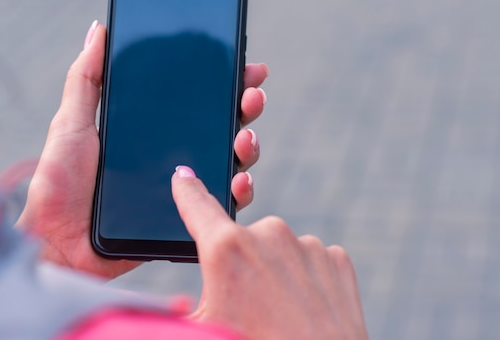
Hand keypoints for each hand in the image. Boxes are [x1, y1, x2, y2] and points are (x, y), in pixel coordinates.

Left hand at [16, 21, 268, 278]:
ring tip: (246, 137)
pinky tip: (240, 180)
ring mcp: (179, 184)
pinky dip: (239, 190)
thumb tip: (98, 29)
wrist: (57, 242)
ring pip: (228, 160)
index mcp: (149, 129)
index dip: (222, 82)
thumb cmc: (58, 183)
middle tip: (252, 94)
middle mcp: (170, 154)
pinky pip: (219, 202)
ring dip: (247, 145)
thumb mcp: (70, 123)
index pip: (194, 99)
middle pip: (220, 125)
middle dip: (244, 106)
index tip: (243, 65)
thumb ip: (85, 79)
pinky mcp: (183, 215)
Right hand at [171, 166, 367, 339]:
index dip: (186, 190)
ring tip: (280, 314)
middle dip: (240, 265)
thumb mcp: (201, 328)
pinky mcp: (335, 258)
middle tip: (248, 306)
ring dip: (274, 274)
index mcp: (227, 250)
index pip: (197, 204)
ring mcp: (307, 245)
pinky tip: (305, 310)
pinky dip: (305, 280)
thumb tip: (164, 304)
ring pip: (278, 251)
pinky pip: (309, 261)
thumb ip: (179, 304)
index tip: (182, 176)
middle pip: (241, 239)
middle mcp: (269, 235)